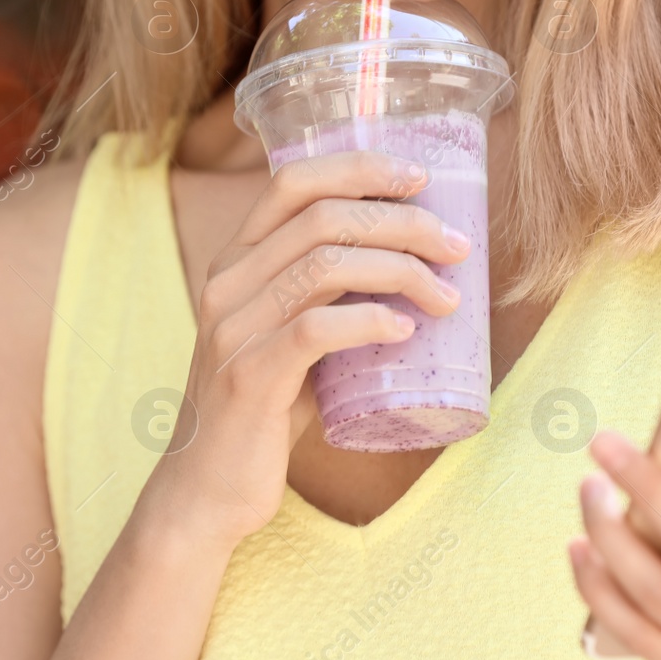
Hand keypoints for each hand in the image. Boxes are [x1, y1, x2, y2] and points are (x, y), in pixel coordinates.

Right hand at [138, 150, 468, 552]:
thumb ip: (329, 299)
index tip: (420, 177)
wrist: (205, 492)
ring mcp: (232, 329)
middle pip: (324, 218)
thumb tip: (417, 268)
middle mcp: (227, 283)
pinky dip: (369, 322)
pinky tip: (405, 333)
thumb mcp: (289, 337)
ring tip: (447, 297)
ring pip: (325, 266)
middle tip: (456, 246)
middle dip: (403, 222)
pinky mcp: (248, 378)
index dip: (360, 167)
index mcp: (237, 261)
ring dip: (401, 271)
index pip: (294, 181)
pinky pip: (315, 330)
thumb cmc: (264, 412)